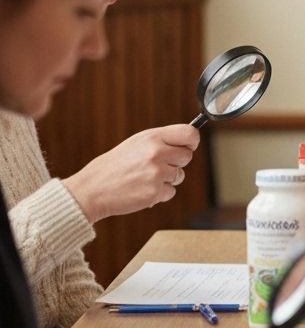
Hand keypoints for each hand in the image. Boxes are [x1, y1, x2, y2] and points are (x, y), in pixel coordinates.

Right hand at [64, 124, 200, 223]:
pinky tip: (142, 189)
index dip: (192, 141)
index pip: (189, 133)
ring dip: (167, 179)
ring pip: (180, 176)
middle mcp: (156, 153)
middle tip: (157, 166)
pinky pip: (170, 192)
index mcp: (152, 137)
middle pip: (187, 157)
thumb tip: (187, 141)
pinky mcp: (154, 192)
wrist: (91, 189)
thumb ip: (162, 141)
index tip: (188, 147)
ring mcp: (156, 173)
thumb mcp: (136, 143)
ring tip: (145, 178)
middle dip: (176, 163)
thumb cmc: (114, 166)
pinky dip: (159, 194)